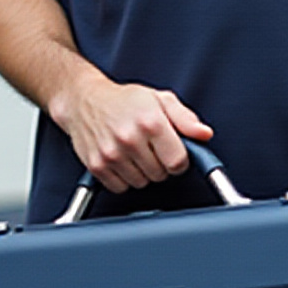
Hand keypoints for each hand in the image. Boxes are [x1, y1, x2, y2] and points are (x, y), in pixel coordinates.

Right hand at [52, 72, 211, 191]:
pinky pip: (121, 188)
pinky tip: (122, 160)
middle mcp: (130, 139)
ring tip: (135, 152)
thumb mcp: (160, 100)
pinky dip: (124, 179)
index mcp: (150, 122)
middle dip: (160, 164)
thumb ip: (186, 118)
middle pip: (161, 175)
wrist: (84, 101)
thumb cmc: (124, 100)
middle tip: (151, 148)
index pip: (178, 162)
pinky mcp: (97, 166)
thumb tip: (204, 134)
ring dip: (142, 172)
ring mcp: (111, 155)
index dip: (179, 160)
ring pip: (142, 183)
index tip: (173, 152)